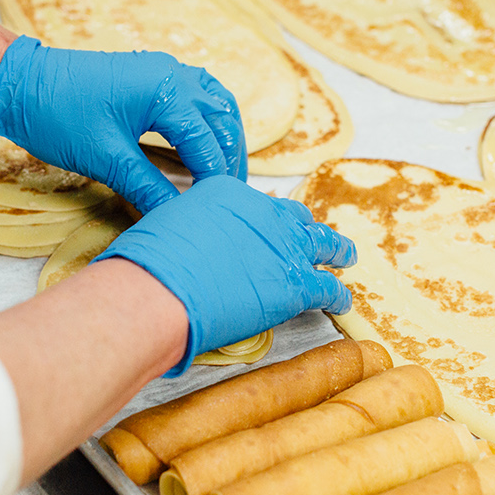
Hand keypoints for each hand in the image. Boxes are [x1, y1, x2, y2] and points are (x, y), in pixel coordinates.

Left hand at [0, 36, 245, 212]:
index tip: (218, 209)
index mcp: (166, 92)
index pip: (206, 142)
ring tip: (224, 174)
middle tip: (229, 198)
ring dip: (224, 137)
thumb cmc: (57, 115)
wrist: (21, 83)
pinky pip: (198, 93)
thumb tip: (175, 217)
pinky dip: (209, 119)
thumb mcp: (106, 159)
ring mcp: (165, 70)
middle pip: (221, 120)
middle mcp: (173, 74)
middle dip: (229, 159)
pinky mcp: (153, 75)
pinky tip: (206, 140)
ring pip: (215, 104)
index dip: (215, 179)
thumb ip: (148, 188)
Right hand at [96, 175, 355, 374]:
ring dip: (336, 250)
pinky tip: (342, 301)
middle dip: (304, 228)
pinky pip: (327, 287)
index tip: (262, 229)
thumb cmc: (148, 263)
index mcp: (230, 193)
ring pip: (323, 243)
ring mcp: (284, 247)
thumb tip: (183, 242)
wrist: (159, 290)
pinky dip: (337, 294)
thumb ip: (185, 229)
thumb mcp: (165, 226)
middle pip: (294, 218)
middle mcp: (264, 213)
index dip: (261, 221)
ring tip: (346, 255)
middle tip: (312, 235)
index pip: (255, 206)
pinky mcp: (296, 284)